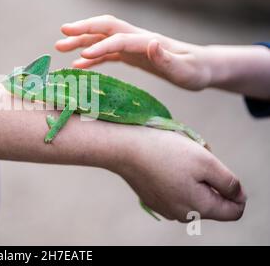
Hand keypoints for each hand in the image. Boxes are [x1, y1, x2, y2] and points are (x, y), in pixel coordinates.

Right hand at [56, 15, 212, 90]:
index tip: (81, 57)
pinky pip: (106, 54)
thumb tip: (149, 43)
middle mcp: (136, 39)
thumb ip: (166, 58)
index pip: (118, 40)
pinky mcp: (132, 55)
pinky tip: (78, 66)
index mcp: (146, 41)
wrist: (202, 67)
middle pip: (104, 29)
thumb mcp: (184, 69)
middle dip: (82, 30)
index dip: (99, 47)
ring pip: (102, 39)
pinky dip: (91, 57)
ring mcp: (132, 46)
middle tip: (61, 35)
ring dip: (81, 42)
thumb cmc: (195, 71)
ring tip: (60, 47)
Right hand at [107, 126, 246, 221]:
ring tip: (178, 158)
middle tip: (196, 158)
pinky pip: (176, 191)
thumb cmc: (165, 152)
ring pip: (193, 195)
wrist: (124, 149)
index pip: (234, 211)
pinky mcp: (153, 199)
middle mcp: (183, 214)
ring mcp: (166, 208)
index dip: (237, 190)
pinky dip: (177, 178)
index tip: (219, 169)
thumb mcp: (207, 161)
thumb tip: (239, 196)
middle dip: (211, 180)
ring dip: (193, 178)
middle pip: (212, 201)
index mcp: (199, 208)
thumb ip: (229, 183)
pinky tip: (164, 163)